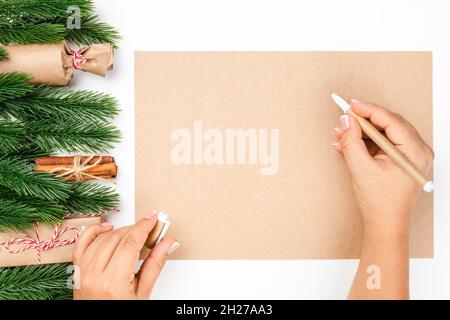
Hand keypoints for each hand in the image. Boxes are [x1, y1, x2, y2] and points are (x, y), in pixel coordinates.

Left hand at [72, 214, 178, 299]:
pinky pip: (82, 243)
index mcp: (113, 282)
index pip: (131, 243)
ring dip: (120, 230)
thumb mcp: (143, 292)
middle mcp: (94, 275)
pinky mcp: (77, 270)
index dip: (144, 227)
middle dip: (136, 228)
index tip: (153, 219)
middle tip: (150, 227)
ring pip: (102, 238)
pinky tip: (107, 228)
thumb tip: (168, 242)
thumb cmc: (121, 313)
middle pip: (118, 238)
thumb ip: (156, 263)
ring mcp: (83, 272)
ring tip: (134, 232)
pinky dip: (94, 231)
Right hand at [333, 101, 433, 235]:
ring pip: (384, 133)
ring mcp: (410, 155)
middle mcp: (417, 150)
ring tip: (342, 134)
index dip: (369, 110)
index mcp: (414, 151)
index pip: (391, 121)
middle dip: (363, 122)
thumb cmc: (381, 202)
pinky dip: (366, 143)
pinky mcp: (400, 160)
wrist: (385, 223)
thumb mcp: (361, 168)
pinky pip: (383, 143)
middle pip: (389, 124)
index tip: (351, 106)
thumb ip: (352, 141)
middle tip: (345, 118)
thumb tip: (347, 120)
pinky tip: (349, 145)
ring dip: (362, 133)